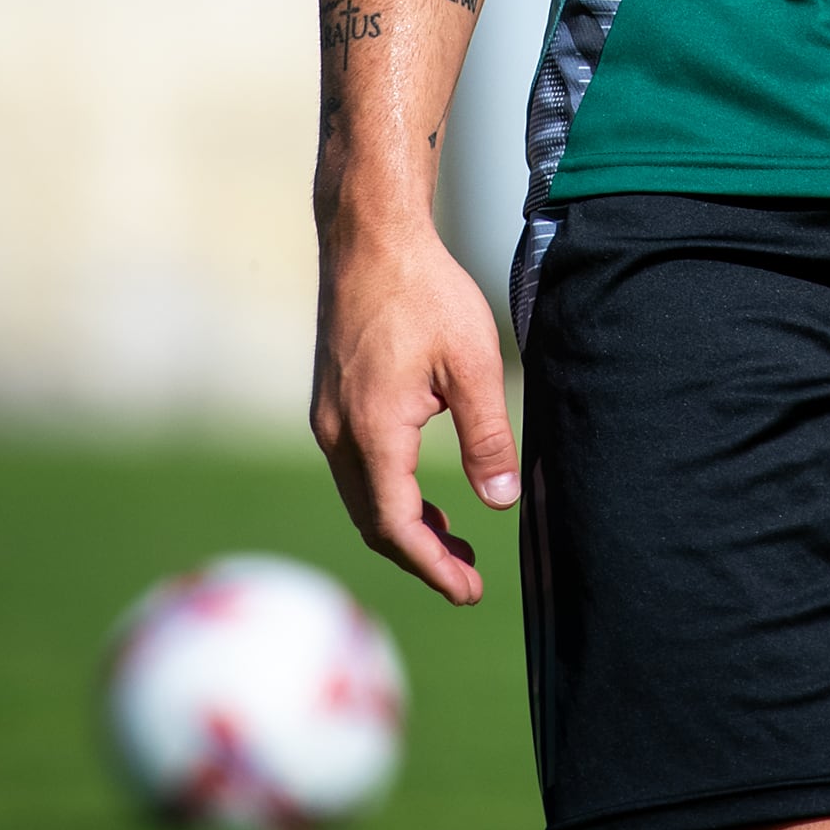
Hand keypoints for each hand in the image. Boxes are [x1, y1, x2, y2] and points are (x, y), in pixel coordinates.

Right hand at [312, 213, 517, 604]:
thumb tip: (501, 504)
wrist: (370, 238)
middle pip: (374, 522)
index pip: (397, 527)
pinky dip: (388, 494)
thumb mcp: (471, 362)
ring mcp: (328, 419)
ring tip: (453, 541)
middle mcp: (338, 434)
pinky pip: (356, 470)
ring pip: (363, 497)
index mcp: (372, 432)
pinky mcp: (331, 402)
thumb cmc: (425, 292)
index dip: (434, 566)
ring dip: (404, 526)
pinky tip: (421, 492)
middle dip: (421, 556)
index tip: (470, 592)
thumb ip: (487, 436)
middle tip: (468, 577)